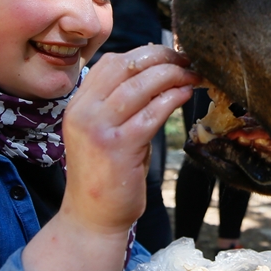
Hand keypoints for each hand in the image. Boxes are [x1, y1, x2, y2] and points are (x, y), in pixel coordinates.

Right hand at [60, 46, 197, 233]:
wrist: (92, 217)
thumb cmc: (106, 174)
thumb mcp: (105, 131)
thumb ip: (122, 104)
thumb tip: (157, 72)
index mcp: (78, 105)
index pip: (111, 62)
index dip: (145, 52)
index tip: (170, 55)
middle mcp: (83, 112)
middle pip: (126, 66)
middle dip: (161, 57)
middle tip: (186, 60)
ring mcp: (99, 128)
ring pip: (141, 85)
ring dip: (172, 75)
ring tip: (192, 75)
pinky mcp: (119, 146)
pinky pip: (152, 112)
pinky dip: (173, 98)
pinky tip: (187, 95)